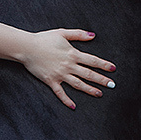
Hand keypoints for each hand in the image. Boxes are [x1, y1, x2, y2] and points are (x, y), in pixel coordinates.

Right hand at [0, 24, 115, 109]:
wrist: (27, 48)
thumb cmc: (44, 39)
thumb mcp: (62, 33)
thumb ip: (78, 34)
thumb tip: (93, 35)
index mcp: (72, 54)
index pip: (92, 60)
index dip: (103, 65)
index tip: (113, 69)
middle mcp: (68, 66)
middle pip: (88, 74)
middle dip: (102, 80)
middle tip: (112, 85)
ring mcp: (60, 74)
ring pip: (78, 84)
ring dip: (90, 89)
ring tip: (99, 94)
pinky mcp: (51, 81)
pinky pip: (60, 92)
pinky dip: (67, 100)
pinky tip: (73, 106)